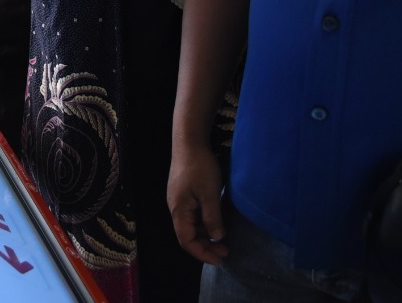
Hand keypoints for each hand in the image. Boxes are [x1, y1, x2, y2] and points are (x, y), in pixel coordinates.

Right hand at [167, 141, 228, 264]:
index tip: (219, 260)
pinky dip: (204, 222)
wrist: (189, 141)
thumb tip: (217, 238)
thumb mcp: (209, 193)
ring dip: (206, 234)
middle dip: (205, 246)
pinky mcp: (184, 193)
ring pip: (191, 225)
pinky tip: (216, 221)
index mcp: (178, 210)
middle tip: (225, 251)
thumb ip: (212, 217)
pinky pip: (193, 215)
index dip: (202, 253)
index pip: (186, 241)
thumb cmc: (199, 166)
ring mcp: (179, 200)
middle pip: (188, 235)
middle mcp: (175, 208)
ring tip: (223, 238)